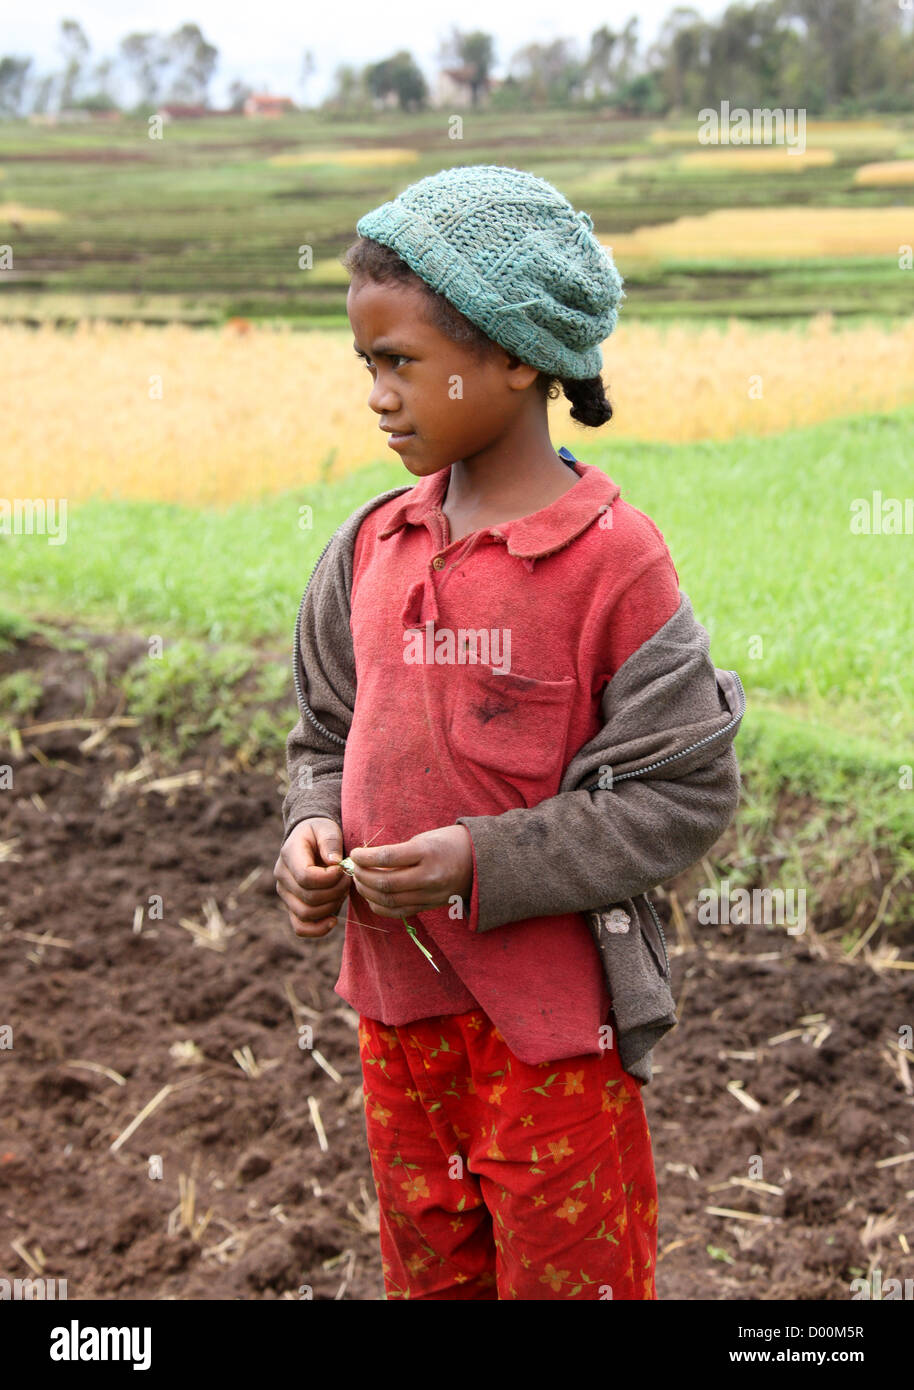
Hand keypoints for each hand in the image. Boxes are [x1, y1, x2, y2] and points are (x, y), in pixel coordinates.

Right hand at [274, 817, 348, 937]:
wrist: (310, 840)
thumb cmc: (320, 833)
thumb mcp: (327, 828)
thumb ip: (330, 842)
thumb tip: (334, 863)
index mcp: (289, 855)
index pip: (306, 877)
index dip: (330, 878)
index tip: (343, 869)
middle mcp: (282, 877)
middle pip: (309, 898)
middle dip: (336, 892)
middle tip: (348, 880)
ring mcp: (285, 894)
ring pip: (306, 914)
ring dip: (331, 906)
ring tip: (342, 892)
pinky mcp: (292, 907)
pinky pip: (300, 927)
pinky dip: (317, 929)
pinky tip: (333, 920)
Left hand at [345, 825, 473, 918]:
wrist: (481, 862)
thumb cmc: (449, 843)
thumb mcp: (425, 838)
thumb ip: (399, 852)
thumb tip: (368, 861)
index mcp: (427, 852)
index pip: (386, 858)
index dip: (364, 857)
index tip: (354, 854)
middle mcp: (428, 876)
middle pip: (385, 883)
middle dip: (362, 877)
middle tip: (354, 869)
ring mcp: (429, 895)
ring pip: (389, 901)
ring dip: (367, 892)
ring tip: (360, 882)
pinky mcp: (429, 906)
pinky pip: (399, 912)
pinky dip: (380, 907)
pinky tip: (372, 897)